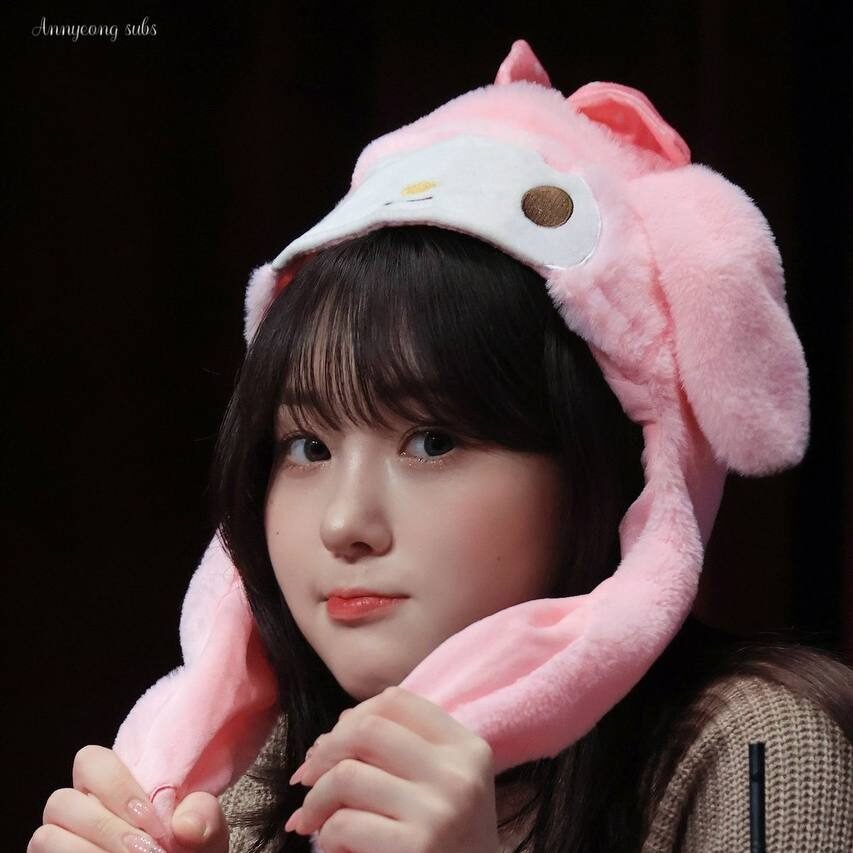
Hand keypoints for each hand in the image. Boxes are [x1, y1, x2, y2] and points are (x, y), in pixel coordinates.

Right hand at [28, 744, 229, 852]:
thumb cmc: (189, 849)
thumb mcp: (206, 831)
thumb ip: (202, 818)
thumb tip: (185, 824)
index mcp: (114, 784)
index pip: (90, 760)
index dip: (117, 788)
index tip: (152, 818)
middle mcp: (80, 808)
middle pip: (62, 800)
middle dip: (108, 829)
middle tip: (147, 851)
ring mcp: (62, 840)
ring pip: (46, 835)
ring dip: (91, 851)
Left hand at [285, 685, 499, 852]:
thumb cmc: (446, 840)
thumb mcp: (444, 783)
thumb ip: (402, 748)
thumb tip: (337, 727)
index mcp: (466, 748)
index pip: (396, 701)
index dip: (354, 716)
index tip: (334, 745)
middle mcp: (457, 773)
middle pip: (368, 729)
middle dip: (325, 751)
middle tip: (307, 777)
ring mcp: (439, 810)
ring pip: (347, 774)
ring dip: (316, 799)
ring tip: (312, 819)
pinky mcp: (417, 848)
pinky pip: (345, 823)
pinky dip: (327, 834)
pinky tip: (335, 846)